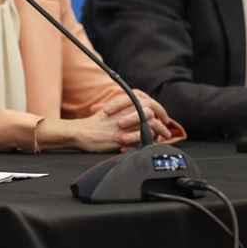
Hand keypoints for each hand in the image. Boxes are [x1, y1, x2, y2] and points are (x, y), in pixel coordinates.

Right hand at [51, 91, 170, 152]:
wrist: (80, 132)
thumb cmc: (94, 124)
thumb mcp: (109, 111)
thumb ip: (123, 111)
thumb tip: (138, 114)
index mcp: (121, 105)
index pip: (146, 102)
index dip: (158, 110)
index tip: (162, 118)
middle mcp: (123, 113)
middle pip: (150, 112)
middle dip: (161, 122)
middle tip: (166, 131)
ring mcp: (122, 125)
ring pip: (148, 124)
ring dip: (158, 132)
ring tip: (162, 139)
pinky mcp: (119, 138)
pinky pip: (139, 139)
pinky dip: (146, 142)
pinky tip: (148, 145)